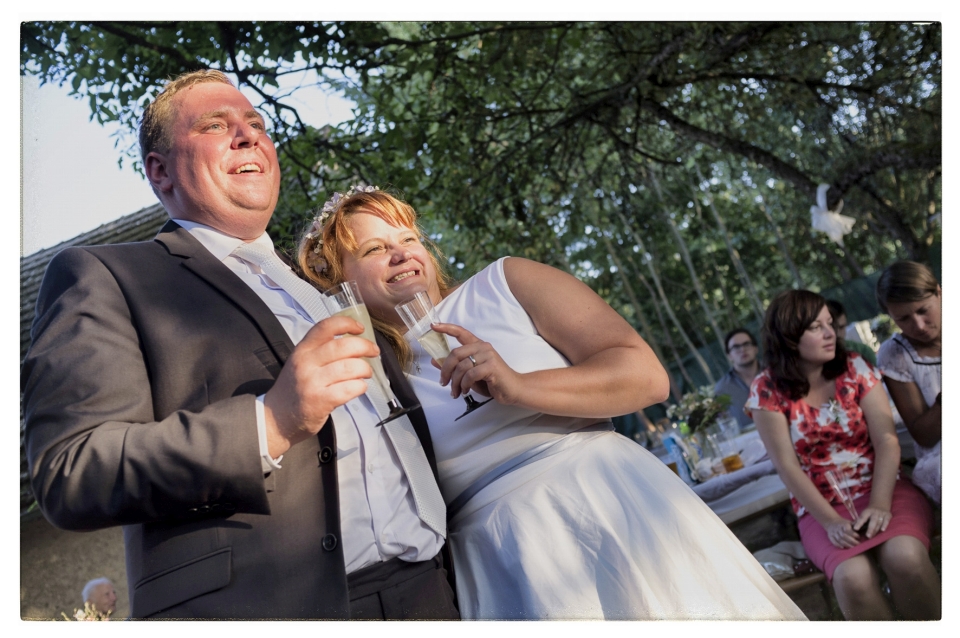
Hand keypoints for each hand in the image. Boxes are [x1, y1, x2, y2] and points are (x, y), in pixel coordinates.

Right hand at [263, 316, 378, 456]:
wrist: (276, 418)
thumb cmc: (294, 389)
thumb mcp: (300, 362)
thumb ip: (321, 351)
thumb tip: (355, 343)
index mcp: (302, 350)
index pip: (325, 327)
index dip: (346, 323)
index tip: (360, 328)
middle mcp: (306, 363)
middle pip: (343, 346)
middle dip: (365, 347)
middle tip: (373, 352)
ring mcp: (312, 382)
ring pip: (350, 367)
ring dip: (365, 369)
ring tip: (366, 373)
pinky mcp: (320, 401)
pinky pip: (349, 389)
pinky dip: (360, 387)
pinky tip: (359, 387)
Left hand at [431, 322, 521, 404]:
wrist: (513, 390)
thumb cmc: (492, 382)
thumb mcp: (469, 374)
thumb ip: (454, 367)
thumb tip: (435, 360)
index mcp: (477, 345)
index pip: (461, 332)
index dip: (446, 328)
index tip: (433, 326)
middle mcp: (483, 347)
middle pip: (455, 353)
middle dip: (445, 370)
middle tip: (443, 383)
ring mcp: (488, 355)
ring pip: (461, 366)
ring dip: (455, 382)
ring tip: (455, 392)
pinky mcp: (491, 366)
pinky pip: (470, 375)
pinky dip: (464, 385)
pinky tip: (465, 391)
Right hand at [824, 517, 859, 548]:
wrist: (831, 521)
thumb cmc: (843, 523)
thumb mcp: (849, 522)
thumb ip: (855, 525)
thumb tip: (864, 527)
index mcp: (843, 524)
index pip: (848, 530)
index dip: (854, 534)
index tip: (859, 537)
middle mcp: (837, 528)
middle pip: (844, 536)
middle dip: (851, 541)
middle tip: (858, 544)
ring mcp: (833, 533)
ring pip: (839, 540)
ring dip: (846, 544)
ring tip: (852, 548)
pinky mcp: (830, 536)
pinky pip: (833, 541)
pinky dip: (838, 545)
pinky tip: (843, 547)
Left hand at [853, 506, 892, 539]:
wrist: (880, 503)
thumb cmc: (870, 512)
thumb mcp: (864, 513)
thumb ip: (859, 520)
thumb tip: (850, 526)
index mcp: (867, 511)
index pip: (862, 517)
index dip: (859, 523)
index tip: (855, 529)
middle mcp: (875, 512)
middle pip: (872, 521)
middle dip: (870, 529)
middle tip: (867, 536)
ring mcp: (882, 513)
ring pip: (879, 522)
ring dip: (876, 529)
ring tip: (872, 536)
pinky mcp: (888, 515)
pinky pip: (887, 520)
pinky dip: (885, 525)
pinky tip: (882, 530)